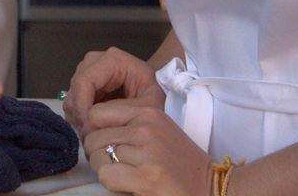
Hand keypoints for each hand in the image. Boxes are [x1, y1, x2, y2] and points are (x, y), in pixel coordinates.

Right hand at [64, 47, 166, 135]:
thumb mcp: (148, 105)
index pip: (84, 81)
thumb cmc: (154, 96)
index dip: (82, 105)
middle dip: (80, 112)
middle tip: (92, 134)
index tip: (87, 129)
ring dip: (79, 115)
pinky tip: (95, 124)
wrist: (154, 91)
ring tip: (96, 131)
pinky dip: (80, 114)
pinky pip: (73, 100)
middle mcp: (95, 60)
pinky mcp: (84, 82)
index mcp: (112, 60)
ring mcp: (87, 69)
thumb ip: (123, 111)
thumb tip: (93, 118)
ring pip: (71, 95)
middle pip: (75, 87)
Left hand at [83, 98, 209, 194]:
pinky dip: (112, 184)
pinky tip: (129, 185)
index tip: (102, 143)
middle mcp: (145, 127)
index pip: (96, 113)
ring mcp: (146, 151)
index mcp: (147, 111)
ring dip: (104, 170)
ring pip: (97, 156)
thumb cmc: (179, 161)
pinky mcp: (146, 176)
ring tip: (124, 175)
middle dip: (96, 153)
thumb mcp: (156, 130)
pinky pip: (106, 176)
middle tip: (113, 165)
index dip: (93, 130)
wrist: (211, 186)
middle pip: (93, 137)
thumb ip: (125, 124)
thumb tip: (86, 129)